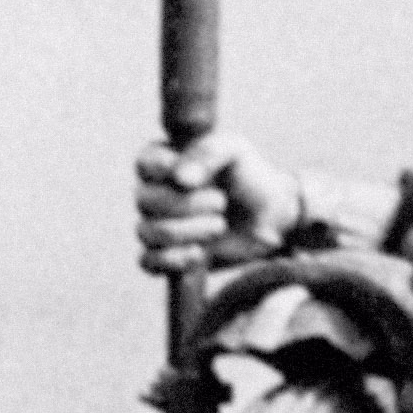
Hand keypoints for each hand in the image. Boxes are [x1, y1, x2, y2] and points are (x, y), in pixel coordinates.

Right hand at [132, 128, 302, 276]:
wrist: (268, 217)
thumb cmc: (247, 176)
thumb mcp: (235, 150)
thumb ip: (208, 153)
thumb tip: (179, 179)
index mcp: (163, 159)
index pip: (144, 163)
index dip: (164, 171)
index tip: (191, 177)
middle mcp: (153, 191)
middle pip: (144, 201)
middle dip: (187, 205)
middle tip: (221, 202)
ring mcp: (157, 224)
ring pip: (147, 232)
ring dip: (187, 232)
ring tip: (219, 226)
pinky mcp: (166, 255)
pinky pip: (149, 262)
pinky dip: (175, 260)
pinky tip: (201, 253)